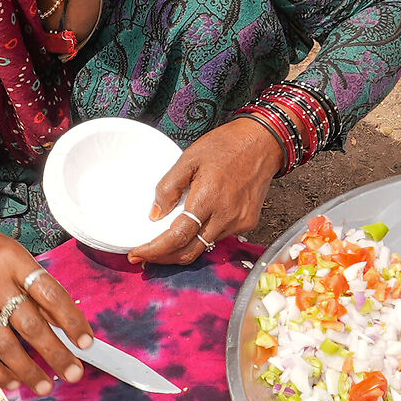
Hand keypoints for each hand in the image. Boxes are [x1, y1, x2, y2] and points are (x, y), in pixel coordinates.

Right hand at [0, 208, 92, 394]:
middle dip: (55, 353)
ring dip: (28, 369)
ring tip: (46, 386)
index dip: (70, 320)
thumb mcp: (15, 257)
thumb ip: (38, 289)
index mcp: (15, 261)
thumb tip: (66, 324)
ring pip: (4, 343)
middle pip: (29, 323)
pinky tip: (14, 382)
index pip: (49, 293)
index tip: (86, 343)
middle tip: (74, 374)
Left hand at [126, 117, 283, 266]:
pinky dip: (202, 235)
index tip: (137, 254)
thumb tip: (155, 215)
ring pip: (204, 245)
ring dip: (183, 246)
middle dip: (164, 257)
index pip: (177, 237)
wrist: (263, 142)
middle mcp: (225, 216)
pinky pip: (219, 236)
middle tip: (146, 254)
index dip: (155, 250)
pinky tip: (195, 223)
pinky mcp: (248, 222)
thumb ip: (169, 187)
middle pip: (189, 251)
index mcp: (207, 198)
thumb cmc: (225, 145)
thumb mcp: (189, 158)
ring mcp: (239, 221)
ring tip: (166, 238)